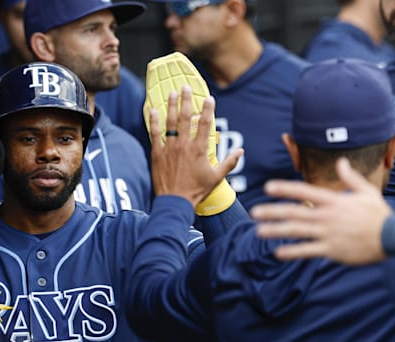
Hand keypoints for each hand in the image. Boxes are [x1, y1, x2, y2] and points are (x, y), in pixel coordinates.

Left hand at [147, 86, 241, 205]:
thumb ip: (229, 162)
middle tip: (185, 87)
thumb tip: (240, 151)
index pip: (205, 124)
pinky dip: (154, 122)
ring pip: (169, 123)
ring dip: (170, 106)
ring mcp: (169, 148)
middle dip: (186, 100)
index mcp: (199, 149)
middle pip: (185, 117)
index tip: (209, 98)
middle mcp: (184, 145)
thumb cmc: (196, 191)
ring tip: (171, 93)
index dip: (207, 109)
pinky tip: (154, 111)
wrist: (175, 201)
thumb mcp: (216, 177)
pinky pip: (155, 134)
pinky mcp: (157, 154)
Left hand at [251, 158, 390, 264]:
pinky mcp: (332, 249)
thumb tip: (341, 162)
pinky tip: (277, 253)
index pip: (304, 191)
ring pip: (297, 231)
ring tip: (259, 231)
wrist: (394, 236)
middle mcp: (328, 216)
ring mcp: (329, 233)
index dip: (285, 188)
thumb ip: (350, 178)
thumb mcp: (367, 191)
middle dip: (272, 211)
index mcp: (334, 200)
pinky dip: (292, 252)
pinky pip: (307, 251)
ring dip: (276, 231)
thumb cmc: (379, 214)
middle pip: (294, 212)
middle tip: (253, 212)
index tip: (267, 187)